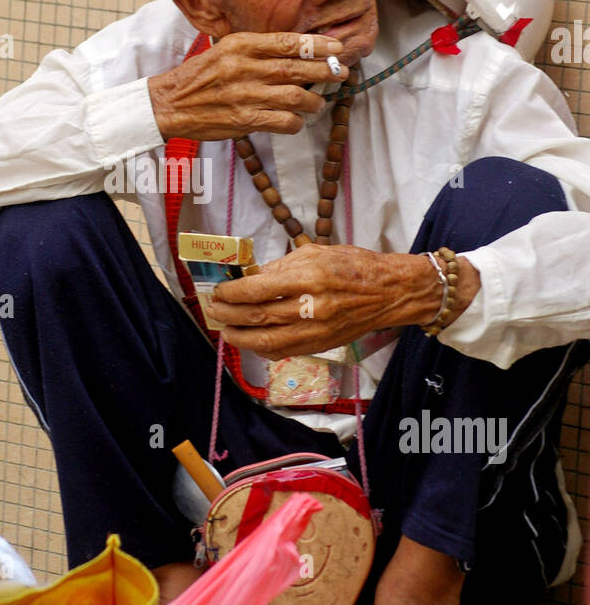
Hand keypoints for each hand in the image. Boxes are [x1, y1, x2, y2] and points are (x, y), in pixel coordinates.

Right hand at [147, 31, 347, 140]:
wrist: (169, 103)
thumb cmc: (200, 76)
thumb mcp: (225, 51)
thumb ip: (257, 49)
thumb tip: (296, 51)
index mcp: (241, 45)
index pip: (287, 42)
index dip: (317, 45)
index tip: (337, 47)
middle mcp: (244, 67)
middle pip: (297, 68)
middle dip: (325, 71)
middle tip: (341, 73)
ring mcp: (244, 95)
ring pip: (295, 96)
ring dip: (313, 101)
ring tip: (318, 102)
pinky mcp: (242, 120)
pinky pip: (282, 122)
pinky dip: (295, 122)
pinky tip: (296, 121)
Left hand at [205, 239, 479, 358]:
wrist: (391, 292)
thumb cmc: (354, 266)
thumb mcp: (317, 252)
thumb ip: (282, 265)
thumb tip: (250, 277)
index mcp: (309, 278)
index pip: (258, 290)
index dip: (232, 293)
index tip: (219, 291)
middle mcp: (312, 307)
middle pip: (258, 317)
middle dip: (229, 316)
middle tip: (213, 311)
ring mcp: (317, 331)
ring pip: (267, 341)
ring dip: (240, 337)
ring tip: (225, 330)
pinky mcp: (321, 346)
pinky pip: (284, 352)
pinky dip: (262, 349)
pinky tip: (250, 341)